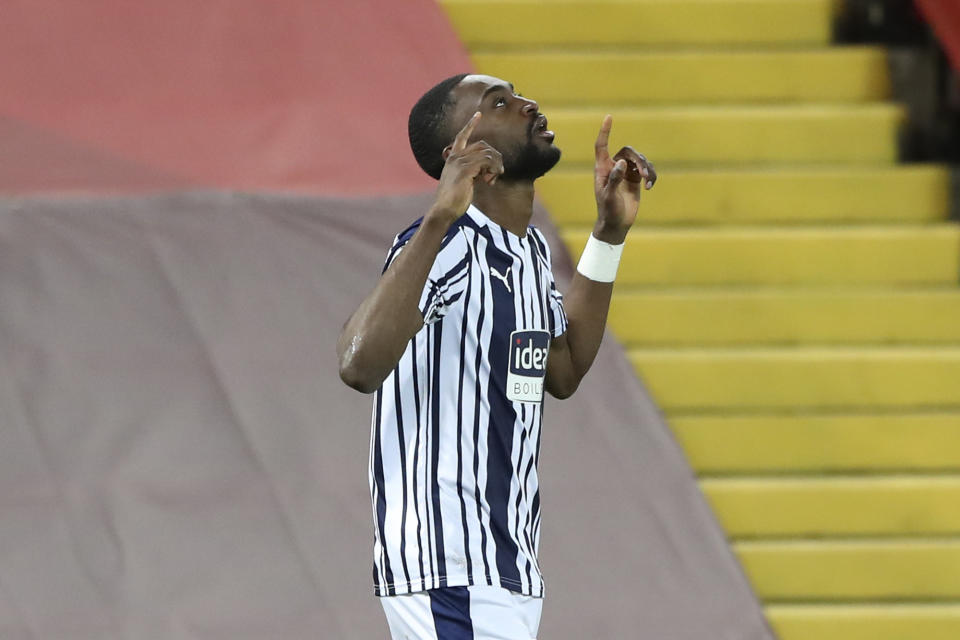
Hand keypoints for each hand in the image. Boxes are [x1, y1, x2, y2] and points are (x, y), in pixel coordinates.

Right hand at [428, 112, 504, 226]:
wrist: (443, 210)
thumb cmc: (453, 200)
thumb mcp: (463, 182)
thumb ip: (472, 172)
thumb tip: (488, 170)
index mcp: (452, 158)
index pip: (461, 136)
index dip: (470, 125)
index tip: (478, 114)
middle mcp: (455, 157)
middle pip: (483, 145)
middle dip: (494, 158)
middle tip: (496, 174)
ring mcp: (460, 162)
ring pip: (488, 154)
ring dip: (495, 166)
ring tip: (492, 179)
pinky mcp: (466, 170)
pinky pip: (487, 162)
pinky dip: (493, 170)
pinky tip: (490, 181)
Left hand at [593, 115, 655, 242]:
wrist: (616, 224)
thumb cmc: (608, 211)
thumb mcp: (609, 196)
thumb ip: (614, 179)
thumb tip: (621, 162)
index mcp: (602, 169)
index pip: (602, 146)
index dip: (605, 131)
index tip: (609, 117)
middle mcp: (614, 167)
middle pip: (629, 152)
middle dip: (639, 160)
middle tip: (644, 174)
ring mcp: (625, 172)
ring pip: (640, 160)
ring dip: (647, 168)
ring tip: (648, 182)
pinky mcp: (636, 179)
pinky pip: (647, 170)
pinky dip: (651, 176)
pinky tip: (650, 187)